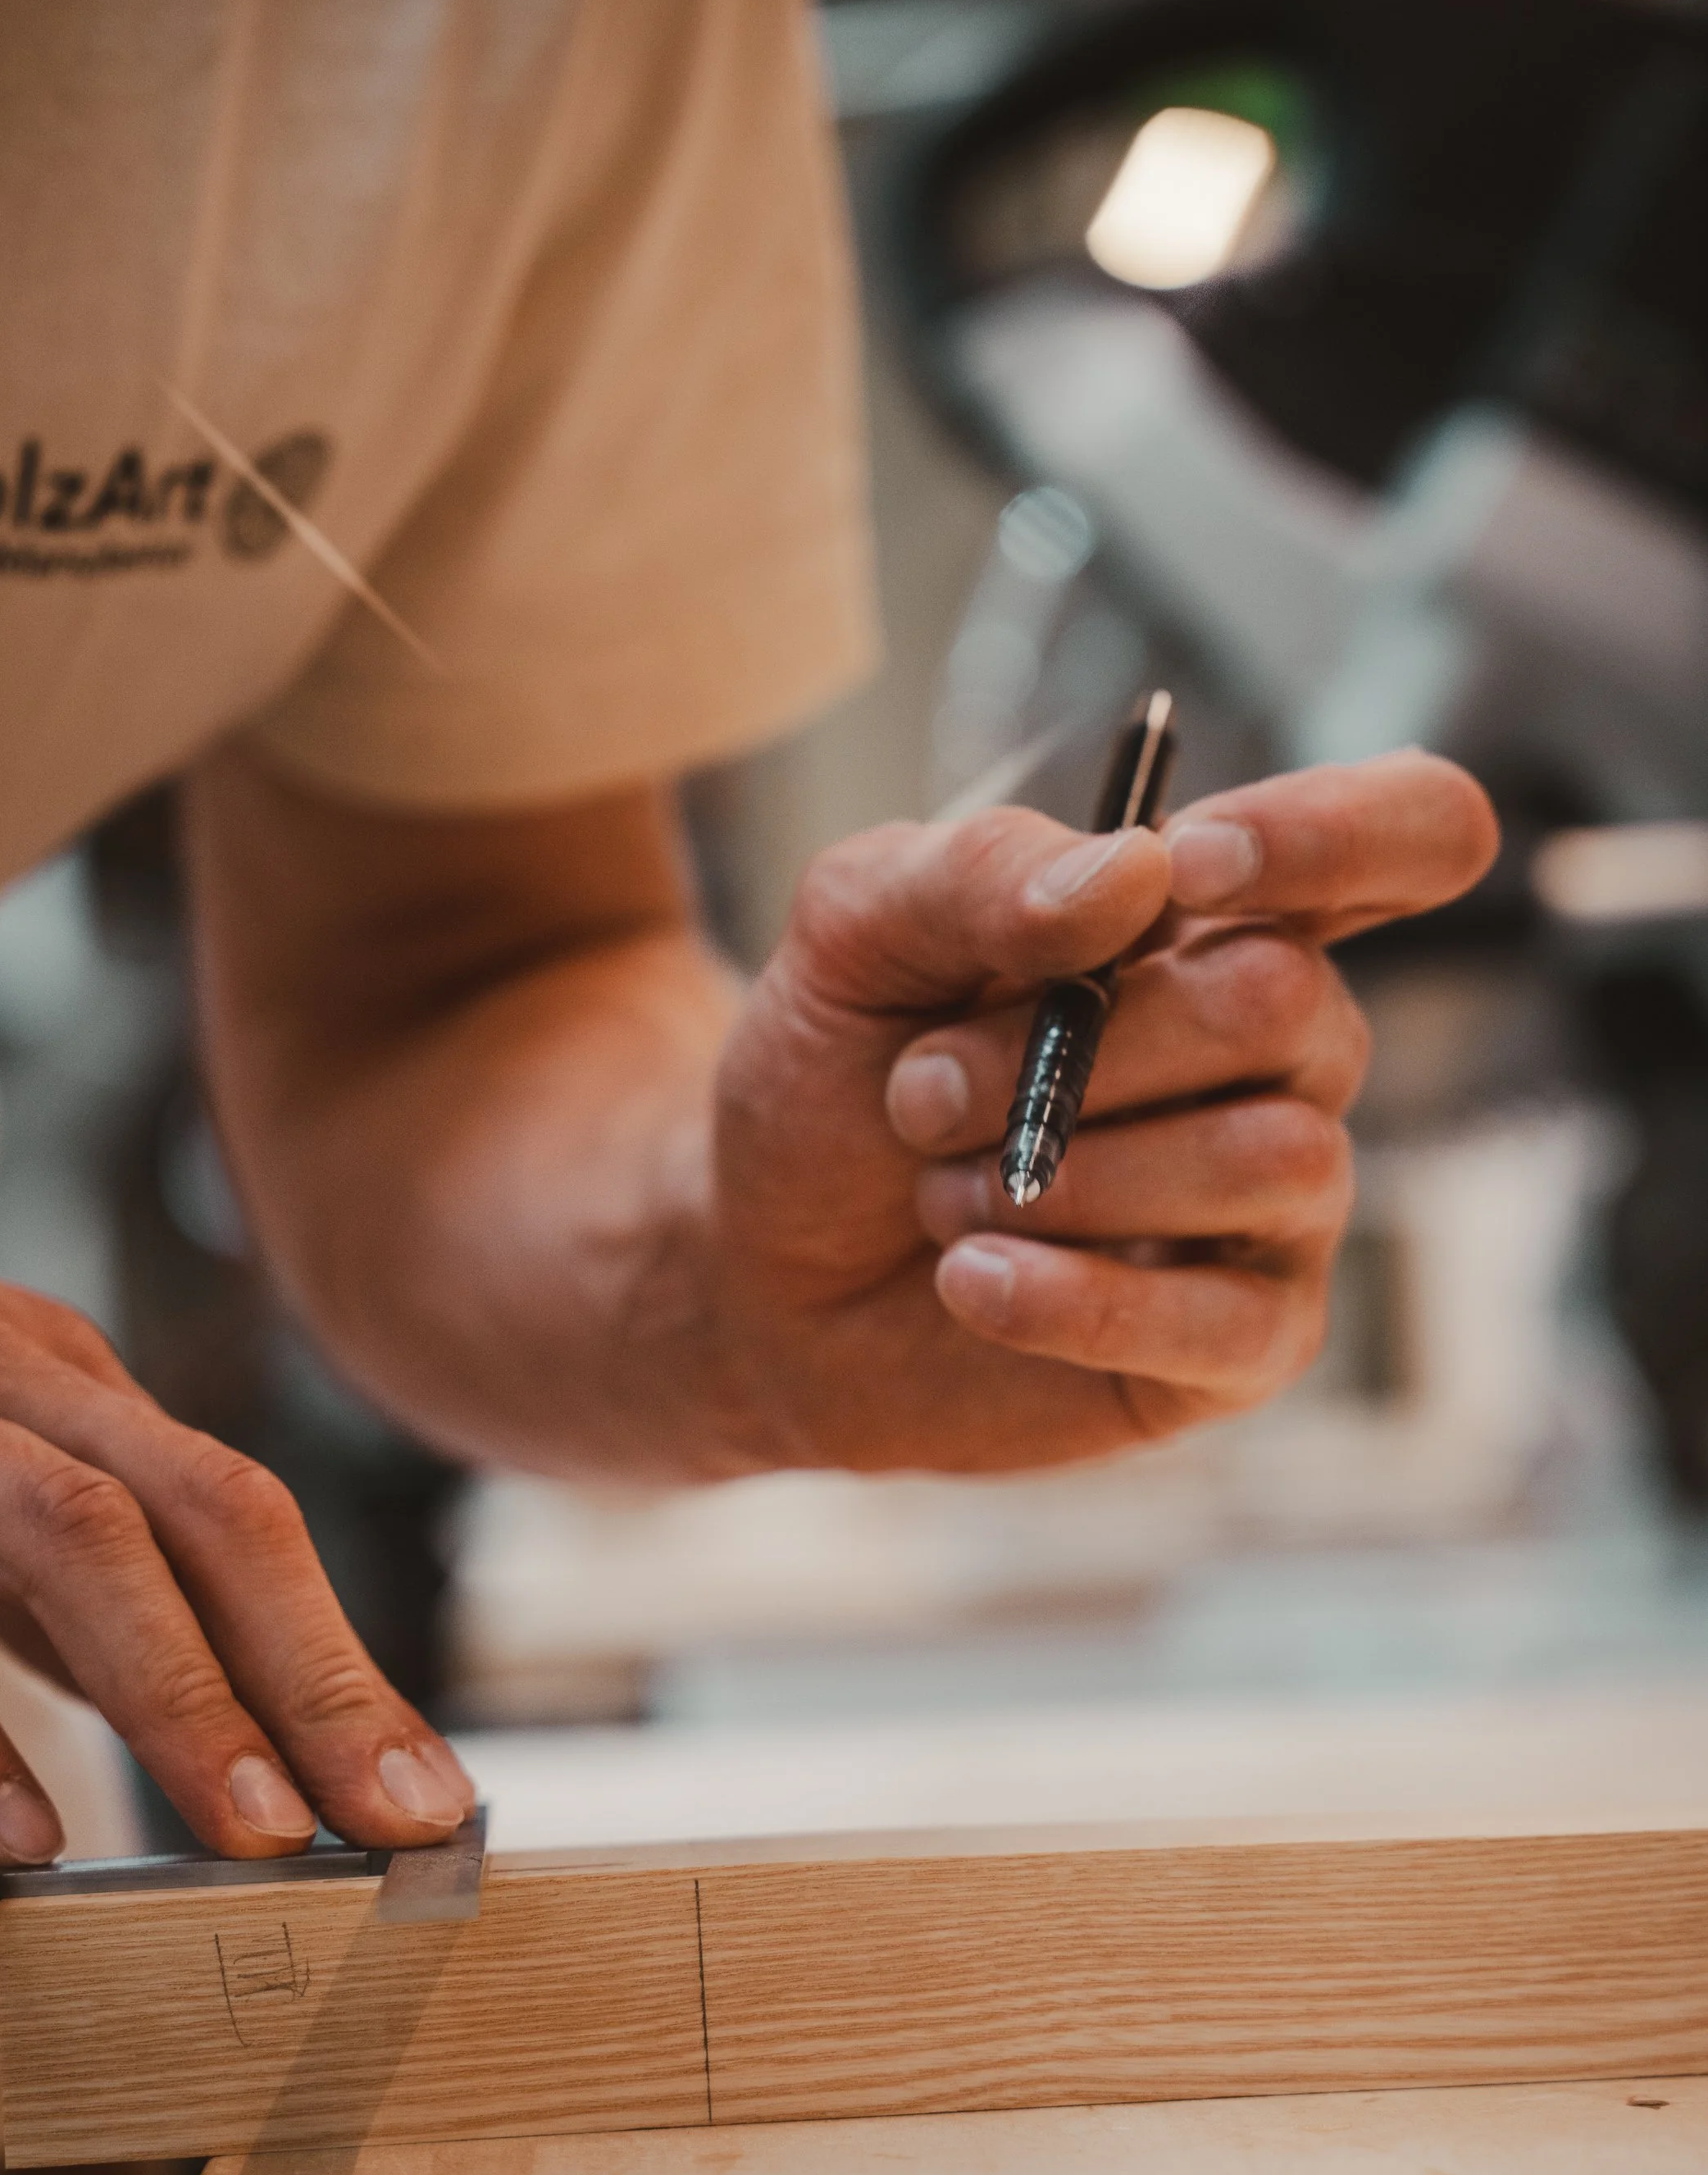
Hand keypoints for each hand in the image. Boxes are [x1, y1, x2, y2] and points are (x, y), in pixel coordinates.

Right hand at [0, 1119, 471, 1860]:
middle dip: (320, 1675)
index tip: (431, 1792)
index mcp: (58, 1375)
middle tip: (402, 1820)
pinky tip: (7, 1820)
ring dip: (178, 1688)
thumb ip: (43, 1571)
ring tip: (252, 1828)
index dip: (347, 1661)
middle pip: (209, 1513)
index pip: (243, 1522)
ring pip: (68, 1533)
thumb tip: (186, 1709)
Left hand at [708, 749, 1496, 1468]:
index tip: (1190, 870)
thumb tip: (1141, 873)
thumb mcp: (861, 933)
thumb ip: (983, 871)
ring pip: (1269, 1155)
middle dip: (1075, 1045)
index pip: (1412, 832)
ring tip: (940, 1191)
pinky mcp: (1245, 1342)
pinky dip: (1077, 1298)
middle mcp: (1290, 1052)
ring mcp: (1283, 1204)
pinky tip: (969, 1278)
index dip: (1334, 833)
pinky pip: (1221, 1319)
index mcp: (1229, 918)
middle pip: (1284, 998)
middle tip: (920, 1093)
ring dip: (1065, 1173)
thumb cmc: (840, 1080)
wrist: (761, 1269)